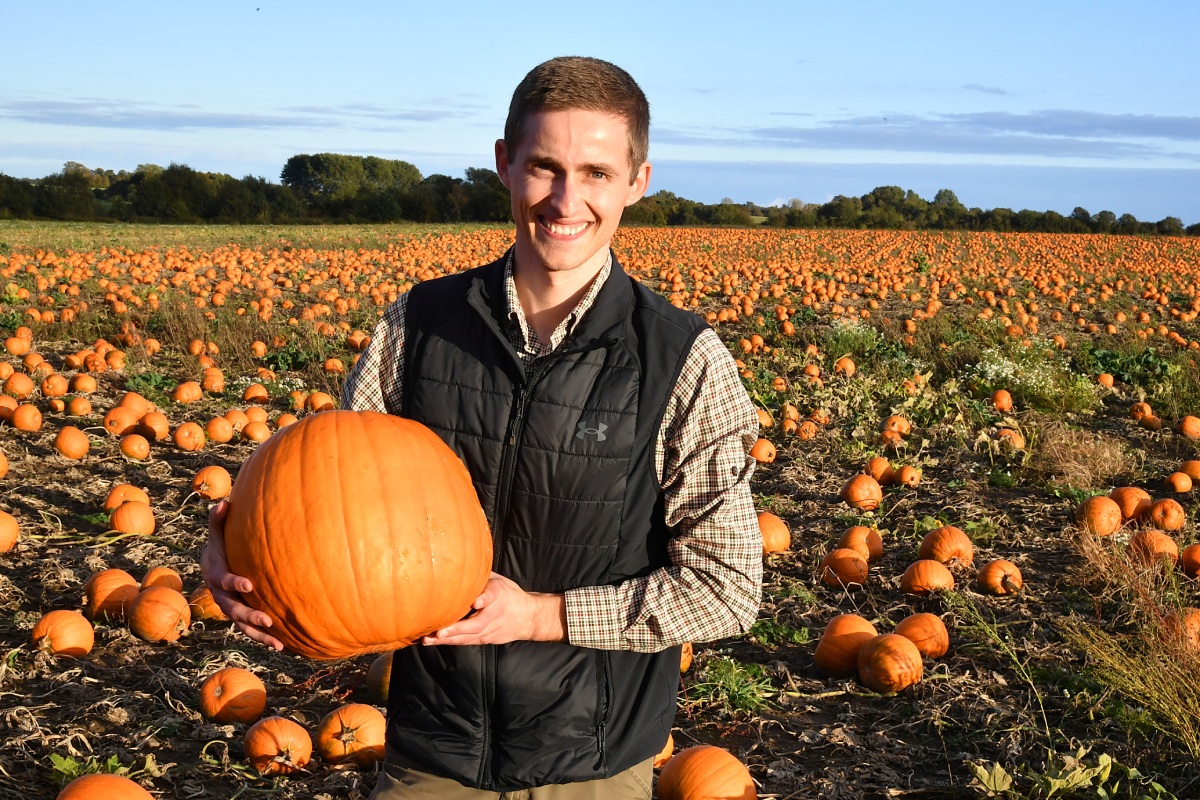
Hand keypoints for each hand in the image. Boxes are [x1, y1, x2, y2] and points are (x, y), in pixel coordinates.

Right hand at [200, 499, 284, 651]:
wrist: (214, 562)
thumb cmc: (222, 543)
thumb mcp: (218, 531)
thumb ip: (219, 520)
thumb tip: (222, 503)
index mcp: (214, 573)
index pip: (223, 580)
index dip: (234, 582)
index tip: (249, 585)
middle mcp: (219, 595)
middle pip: (232, 610)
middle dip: (249, 616)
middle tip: (267, 620)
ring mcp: (229, 607)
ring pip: (242, 625)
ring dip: (259, 635)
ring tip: (278, 643)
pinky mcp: (240, 615)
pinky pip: (250, 629)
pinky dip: (264, 638)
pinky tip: (284, 645)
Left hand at [421, 572, 565, 645]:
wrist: (530, 617)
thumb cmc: (510, 595)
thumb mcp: (500, 581)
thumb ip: (481, 577)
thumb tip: (459, 564)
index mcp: (499, 594)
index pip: (492, 595)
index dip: (484, 598)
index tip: (476, 602)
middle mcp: (495, 614)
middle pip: (476, 624)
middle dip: (456, 629)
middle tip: (439, 632)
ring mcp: (491, 630)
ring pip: (468, 637)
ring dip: (448, 639)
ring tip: (429, 640)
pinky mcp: (486, 639)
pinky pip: (467, 641)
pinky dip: (451, 642)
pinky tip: (435, 641)